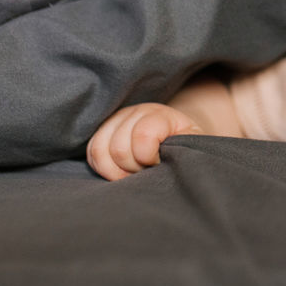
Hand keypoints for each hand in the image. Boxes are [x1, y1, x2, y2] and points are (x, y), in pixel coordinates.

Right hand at [86, 102, 202, 180]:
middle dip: (132, 168)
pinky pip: (92, 153)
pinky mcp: (102, 132)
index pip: (143, 135)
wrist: (174, 135)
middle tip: (146, 171)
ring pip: (100, 151)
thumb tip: (171, 158)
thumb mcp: (193, 144)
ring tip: (133, 173)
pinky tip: (119, 172)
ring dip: (115, 171)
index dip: (148, 157)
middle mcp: (135, 112)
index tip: (158, 162)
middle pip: (119, 148)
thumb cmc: (185, 144)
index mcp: (160, 115)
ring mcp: (115, 120)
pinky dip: (103, 168)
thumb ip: (185, 147)